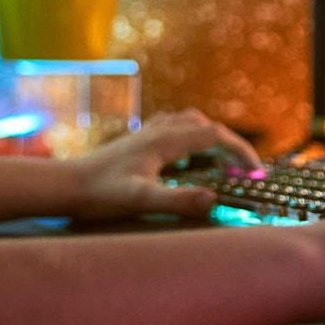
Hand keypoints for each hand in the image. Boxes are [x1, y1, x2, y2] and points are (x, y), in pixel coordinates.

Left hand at [70, 109, 263, 219]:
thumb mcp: (142, 201)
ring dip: (212, 138)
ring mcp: (147, 133)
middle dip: (230, 145)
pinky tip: (186, 158)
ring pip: (190, 123)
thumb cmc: (101, 194)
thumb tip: (213, 200)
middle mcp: (158, 130)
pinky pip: (174, 128)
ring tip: (223, 163)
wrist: (68, 185)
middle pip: (206, 126)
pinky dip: (192, 137)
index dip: (241, 151)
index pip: (215, 135)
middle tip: (246, 171)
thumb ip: (178, 201)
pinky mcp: (139, 140)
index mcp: (165, 140)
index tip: (257, 171)